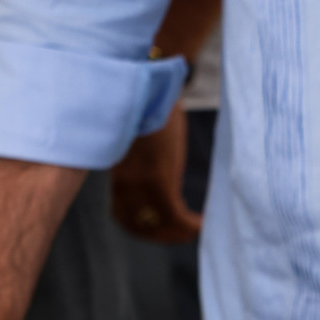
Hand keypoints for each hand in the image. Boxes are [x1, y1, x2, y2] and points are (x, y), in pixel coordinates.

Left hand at [110, 105, 199, 242]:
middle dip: (160, 235)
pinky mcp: (159, 178)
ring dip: (178, 233)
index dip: (140, 228)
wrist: (150, 83)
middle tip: (181, 234)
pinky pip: (174, 216)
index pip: (121, 215)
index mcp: (118, 173)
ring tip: (195, 229)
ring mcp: (140, 182)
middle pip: (137, 225)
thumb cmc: (148, 103)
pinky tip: (201, 222)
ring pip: (157, 224)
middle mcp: (125, 182)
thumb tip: (151, 162)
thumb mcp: (137, 135)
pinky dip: (189, 225)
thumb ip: (138, 156)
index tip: (159, 228)